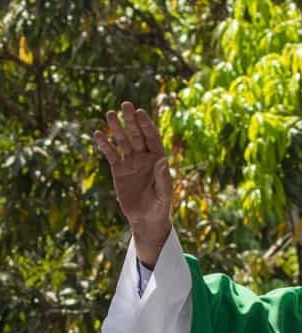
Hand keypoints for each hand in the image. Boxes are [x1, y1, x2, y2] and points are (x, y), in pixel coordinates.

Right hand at [93, 101, 171, 266]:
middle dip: (131, 121)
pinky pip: (111, 154)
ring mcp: (131, 162)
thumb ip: (163, 177)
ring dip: (117, 128)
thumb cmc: (160, 206)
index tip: (140, 112)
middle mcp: (144, 157)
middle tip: (125, 104)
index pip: (153, 138)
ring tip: (110, 114)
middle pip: (137, 135)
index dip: (147, 125)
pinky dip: (105, 145)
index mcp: (158, 159)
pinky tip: (98, 134)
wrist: (146, 219)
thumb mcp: (164, 193)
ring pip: (123, 141)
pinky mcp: (119, 170)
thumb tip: (161, 160)